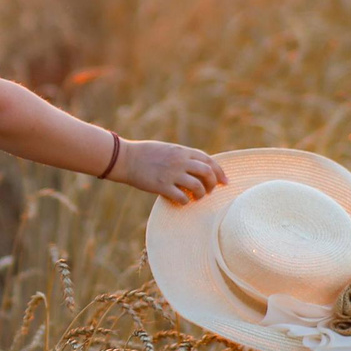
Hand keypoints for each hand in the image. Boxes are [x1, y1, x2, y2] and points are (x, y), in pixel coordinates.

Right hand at [113, 139, 227, 204]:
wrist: (126, 158)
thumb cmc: (146, 154)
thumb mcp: (168, 149)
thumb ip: (183, 156)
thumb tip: (198, 166)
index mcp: (182, 151)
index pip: (208, 160)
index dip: (219, 172)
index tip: (225, 181)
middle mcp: (180, 161)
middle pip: (207, 172)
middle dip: (213, 184)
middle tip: (210, 191)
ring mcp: (171, 174)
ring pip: (198, 186)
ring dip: (201, 194)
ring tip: (197, 197)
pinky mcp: (162, 186)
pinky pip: (182, 197)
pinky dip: (186, 202)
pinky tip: (182, 201)